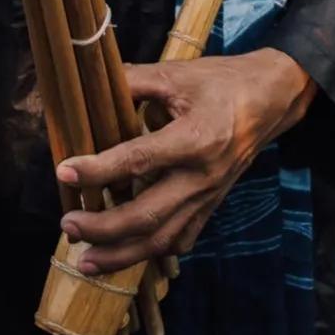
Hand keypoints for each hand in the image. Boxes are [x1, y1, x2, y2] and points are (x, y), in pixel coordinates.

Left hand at [55, 48, 315, 273]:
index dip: (98, 169)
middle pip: (149, 216)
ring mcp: (209, 197)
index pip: (138, 160)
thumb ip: (133, 80)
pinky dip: (151, 253)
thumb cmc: (220, 83)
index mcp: (194, 138)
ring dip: (122, 255)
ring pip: (163, 240)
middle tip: (68, 225)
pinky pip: (180, 239)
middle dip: (104, 228)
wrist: (269, 100)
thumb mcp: (177, 73)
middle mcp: (202, 176)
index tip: (65, 171)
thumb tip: (88, 83)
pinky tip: (125, 256)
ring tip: (85, 261)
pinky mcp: (211, 206)